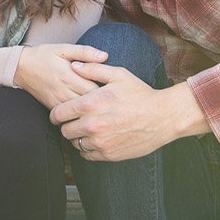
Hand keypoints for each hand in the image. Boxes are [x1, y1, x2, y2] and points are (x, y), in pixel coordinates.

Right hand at [15, 43, 108, 108]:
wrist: (21, 67)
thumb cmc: (44, 55)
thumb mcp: (64, 48)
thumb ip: (85, 52)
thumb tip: (105, 56)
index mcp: (69, 75)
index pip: (95, 89)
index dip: (108, 92)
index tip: (115, 90)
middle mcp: (64, 91)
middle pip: (90, 104)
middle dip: (103, 104)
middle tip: (113, 102)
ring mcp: (58, 102)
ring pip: (80, 113)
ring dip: (92, 112)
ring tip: (104, 109)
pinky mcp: (53, 108)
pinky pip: (69, 117)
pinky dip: (79, 116)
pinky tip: (88, 113)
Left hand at [49, 68, 210, 160]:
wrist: (162, 117)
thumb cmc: (140, 94)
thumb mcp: (118, 75)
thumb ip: (93, 69)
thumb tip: (73, 66)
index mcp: (89, 104)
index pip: (58, 114)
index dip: (57, 113)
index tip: (61, 113)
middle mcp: (91, 125)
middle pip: (64, 131)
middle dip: (67, 125)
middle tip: (76, 121)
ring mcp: (100, 142)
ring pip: (75, 144)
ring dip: (78, 137)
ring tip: (89, 129)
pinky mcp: (108, 154)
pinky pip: (87, 154)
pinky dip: (88, 148)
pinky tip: (98, 139)